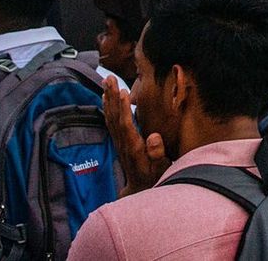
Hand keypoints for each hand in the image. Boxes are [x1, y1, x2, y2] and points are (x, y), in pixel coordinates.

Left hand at [102, 76, 167, 194]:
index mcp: (134, 148)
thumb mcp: (161, 169)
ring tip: (106, 81)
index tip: (123, 91)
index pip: (126, 125)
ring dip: (108, 98)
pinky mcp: (119, 141)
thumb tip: (154, 137)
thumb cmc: (155, 177)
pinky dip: (108, 108)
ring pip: (111, 117)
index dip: (124, 108)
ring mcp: (119, 142)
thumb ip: (157, 154)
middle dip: (112, 96)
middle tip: (109, 78)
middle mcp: (123, 143)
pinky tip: (106, 97)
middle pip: (115, 117)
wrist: (140, 190)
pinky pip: (111, 122)